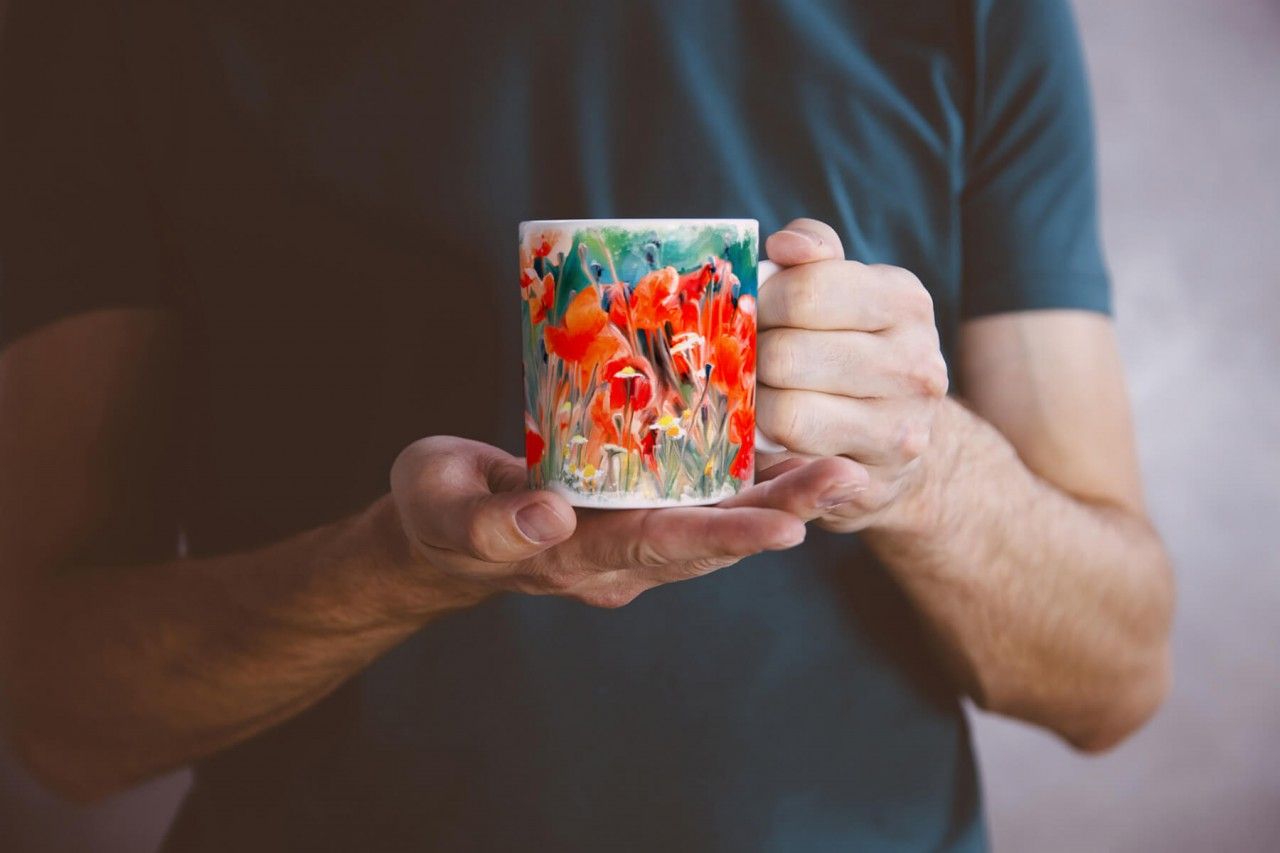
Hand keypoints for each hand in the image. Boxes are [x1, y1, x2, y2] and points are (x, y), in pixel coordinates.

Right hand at [389, 436, 865, 608]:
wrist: (441, 528)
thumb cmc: (436, 511)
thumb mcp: (444, 508)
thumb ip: (492, 522)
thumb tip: (552, 517)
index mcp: (576, 557)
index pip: (660, 546)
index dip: (724, 534)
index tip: (788, 526)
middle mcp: (618, 560)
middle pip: (710, 540)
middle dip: (782, 514)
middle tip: (846, 479)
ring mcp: (632, 543)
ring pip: (716, 525)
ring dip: (781, 501)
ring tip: (842, 469)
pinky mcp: (636, 517)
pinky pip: (702, 505)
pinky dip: (749, 487)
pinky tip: (793, 458)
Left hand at [756, 218, 948, 531]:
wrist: (900, 433)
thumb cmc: (852, 347)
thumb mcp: (844, 288)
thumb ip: (813, 254)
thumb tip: (785, 246)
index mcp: (904, 301)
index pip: (806, 291)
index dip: (761, 303)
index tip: (753, 313)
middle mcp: (916, 363)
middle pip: (789, 354)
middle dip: (751, 357)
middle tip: (744, 360)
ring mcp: (902, 426)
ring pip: (788, 412)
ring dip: (755, 403)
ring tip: (756, 393)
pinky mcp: (876, 479)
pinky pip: (792, 459)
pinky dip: (767, 442)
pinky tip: (768, 429)